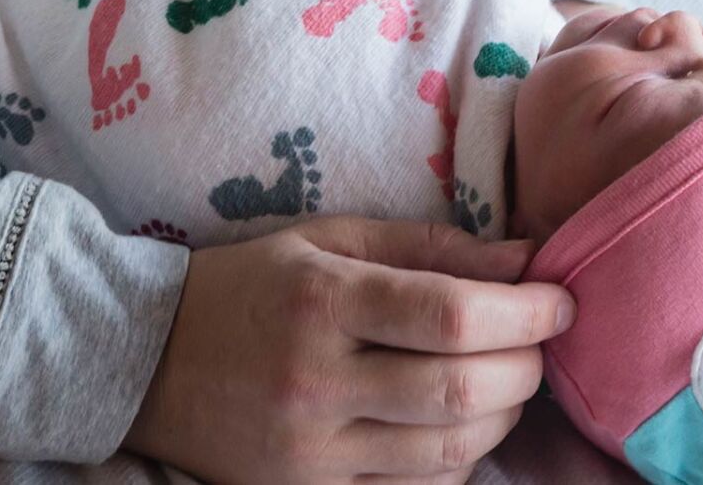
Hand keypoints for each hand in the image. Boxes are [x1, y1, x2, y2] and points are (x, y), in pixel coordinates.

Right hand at [125, 217, 572, 484]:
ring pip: (449, 451)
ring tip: (502, 382)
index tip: (559, 301)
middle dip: (525, 366)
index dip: (526, 312)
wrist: (144, 361)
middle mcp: (316, 380)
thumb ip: (429, 246)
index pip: (450, 314)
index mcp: (321, 300)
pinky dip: (457, 462)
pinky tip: (455, 428)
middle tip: (536, 342)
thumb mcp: (327, 241)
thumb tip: (527, 257)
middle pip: (461, 390)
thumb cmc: (249, 286)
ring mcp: (311, 450)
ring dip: (502, 417)